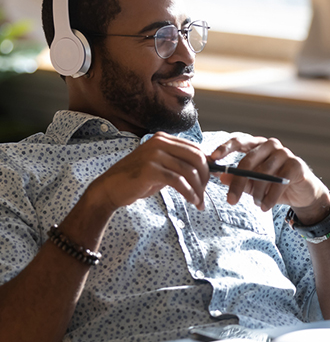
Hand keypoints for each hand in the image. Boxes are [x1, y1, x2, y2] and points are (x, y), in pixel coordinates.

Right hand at [88, 132, 209, 213]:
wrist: (109, 189)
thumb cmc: (137, 180)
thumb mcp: (160, 167)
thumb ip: (179, 164)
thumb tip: (205, 170)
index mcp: (163, 139)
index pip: (195, 148)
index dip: (207, 166)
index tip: (209, 181)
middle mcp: (160, 142)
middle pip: (196, 158)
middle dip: (205, 177)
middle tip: (205, 193)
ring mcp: (154, 155)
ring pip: (189, 171)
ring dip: (198, 189)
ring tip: (199, 202)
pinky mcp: (150, 169)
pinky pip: (178, 181)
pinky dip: (189, 193)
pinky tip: (192, 201)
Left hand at [210, 136, 329, 223]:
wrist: (302, 193)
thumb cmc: (275, 185)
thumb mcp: (254, 184)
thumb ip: (239, 179)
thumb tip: (222, 177)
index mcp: (257, 145)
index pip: (239, 141)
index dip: (225, 148)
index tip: (212, 158)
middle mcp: (270, 145)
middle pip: (248, 161)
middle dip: (237, 183)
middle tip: (231, 200)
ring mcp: (284, 153)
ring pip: (262, 174)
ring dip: (256, 193)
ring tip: (256, 204)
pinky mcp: (296, 164)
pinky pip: (278, 182)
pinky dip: (269, 198)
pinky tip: (265, 207)